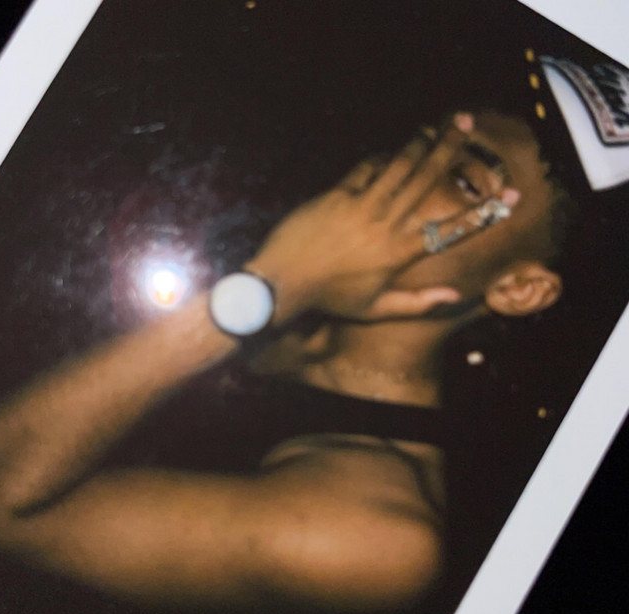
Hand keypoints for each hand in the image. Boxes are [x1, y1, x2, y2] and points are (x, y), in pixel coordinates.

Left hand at [247, 114, 502, 321]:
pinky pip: (365, 170)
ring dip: (419, 143)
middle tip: (467, 123)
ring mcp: (360, 206)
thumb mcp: (376, 309)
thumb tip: (455, 296)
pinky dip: (380, 159)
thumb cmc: (331, 298)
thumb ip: (417, 303)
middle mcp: (385, 225)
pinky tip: (390, 151)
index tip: (510, 196)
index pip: (450, 230)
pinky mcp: (337, 195)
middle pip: (425, 180)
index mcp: (399, 253)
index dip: (483, 212)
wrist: (284, 281)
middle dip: (449, 149)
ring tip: (435, 126)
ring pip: (398, 166)